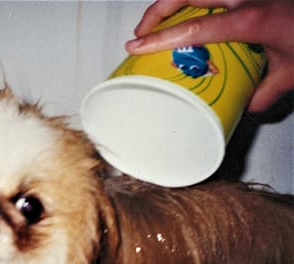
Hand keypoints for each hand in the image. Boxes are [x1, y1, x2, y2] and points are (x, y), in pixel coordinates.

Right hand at [125, 0, 293, 111]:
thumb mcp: (292, 71)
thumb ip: (263, 92)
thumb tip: (244, 105)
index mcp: (250, 18)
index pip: (193, 27)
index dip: (159, 37)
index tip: (135, 46)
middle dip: (156, 11)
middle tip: (141, 33)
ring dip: (171, 3)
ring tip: (158, 25)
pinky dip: (192, 2)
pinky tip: (189, 16)